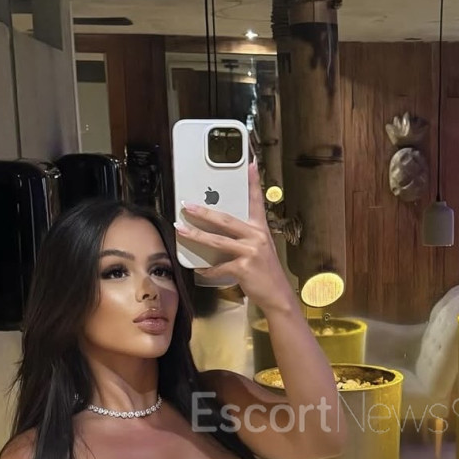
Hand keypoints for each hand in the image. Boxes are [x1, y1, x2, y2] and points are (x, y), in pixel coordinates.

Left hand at [176, 162, 294, 310]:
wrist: (278, 295)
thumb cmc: (266, 272)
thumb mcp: (260, 249)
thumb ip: (244, 237)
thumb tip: (219, 231)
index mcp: (261, 228)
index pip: (256, 200)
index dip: (253, 181)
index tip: (250, 163)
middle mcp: (257, 236)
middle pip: (226, 219)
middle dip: (204, 212)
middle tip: (187, 205)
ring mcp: (251, 251)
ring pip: (217, 240)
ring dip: (196, 235)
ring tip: (181, 230)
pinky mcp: (244, 267)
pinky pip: (219, 267)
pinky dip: (207, 269)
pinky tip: (199, 268)